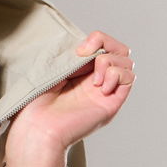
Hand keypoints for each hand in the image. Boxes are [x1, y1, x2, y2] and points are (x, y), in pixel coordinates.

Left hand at [5, 31, 134, 166]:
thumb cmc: (37, 104)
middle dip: (107, 44)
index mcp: (81, 71)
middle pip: (120, 50)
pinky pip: (129, 78)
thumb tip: (89, 45)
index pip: (103, 44)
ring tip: (93, 79)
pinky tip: (99, 87)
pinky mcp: (111, 103)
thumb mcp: (53, 69)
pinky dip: (116, 75)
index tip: (79, 50)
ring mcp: (104, 91)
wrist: (39, 127)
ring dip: (110, 62)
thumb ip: (73, 54)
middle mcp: (95, 80)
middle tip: (87, 56)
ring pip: (126, 63)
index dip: (97, 39)